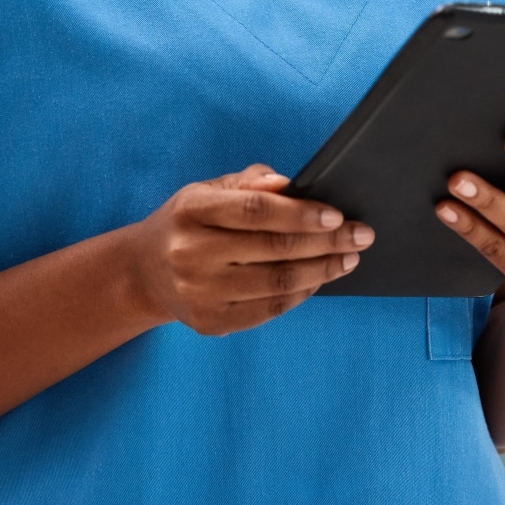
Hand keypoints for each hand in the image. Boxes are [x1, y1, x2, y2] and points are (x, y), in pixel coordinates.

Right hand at [126, 164, 372, 335]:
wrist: (143, 273)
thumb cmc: (189, 223)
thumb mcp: (207, 191)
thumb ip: (248, 182)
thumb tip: (287, 184)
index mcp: (191, 210)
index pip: (255, 210)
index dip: (301, 213)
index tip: (338, 214)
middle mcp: (190, 253)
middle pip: (274, 249)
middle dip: (327, 242)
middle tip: (361, 236)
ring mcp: (199, 292)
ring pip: (276, 283)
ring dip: (322, 270)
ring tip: (348, 258)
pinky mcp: (209, 322)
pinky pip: (268, 310)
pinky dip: (301, 294)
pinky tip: (319, 279)